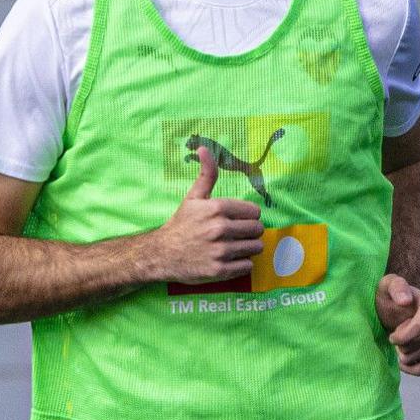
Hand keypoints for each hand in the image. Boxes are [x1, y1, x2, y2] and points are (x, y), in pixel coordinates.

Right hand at [149, 146, 263, 283]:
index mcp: (217, 208)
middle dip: (249, 232)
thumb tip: (205, 148)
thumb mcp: (193, 197)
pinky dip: (241, 264)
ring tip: (233, 246)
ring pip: (255, 247)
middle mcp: (220, 229)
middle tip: (236, 234)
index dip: (247, 215)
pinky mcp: (220, 271)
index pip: (255, 211)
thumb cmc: (181, 224)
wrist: (162, 254)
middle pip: (257, 229)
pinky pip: (248, 266)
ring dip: (247, 248)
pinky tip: (229, 259)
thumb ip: (207, 174)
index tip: (237, 219)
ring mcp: (221, 251)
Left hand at [375, 274, 419, 375]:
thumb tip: (406, 300)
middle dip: (405, 344)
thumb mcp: (387, 286)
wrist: (393, 311)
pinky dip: (414, 368)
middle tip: (393, 338)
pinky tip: (402, 362)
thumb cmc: (389, 297)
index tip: (391, 337)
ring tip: (397, 348)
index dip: (404, 335)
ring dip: (408, 356)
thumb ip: (396, 287)